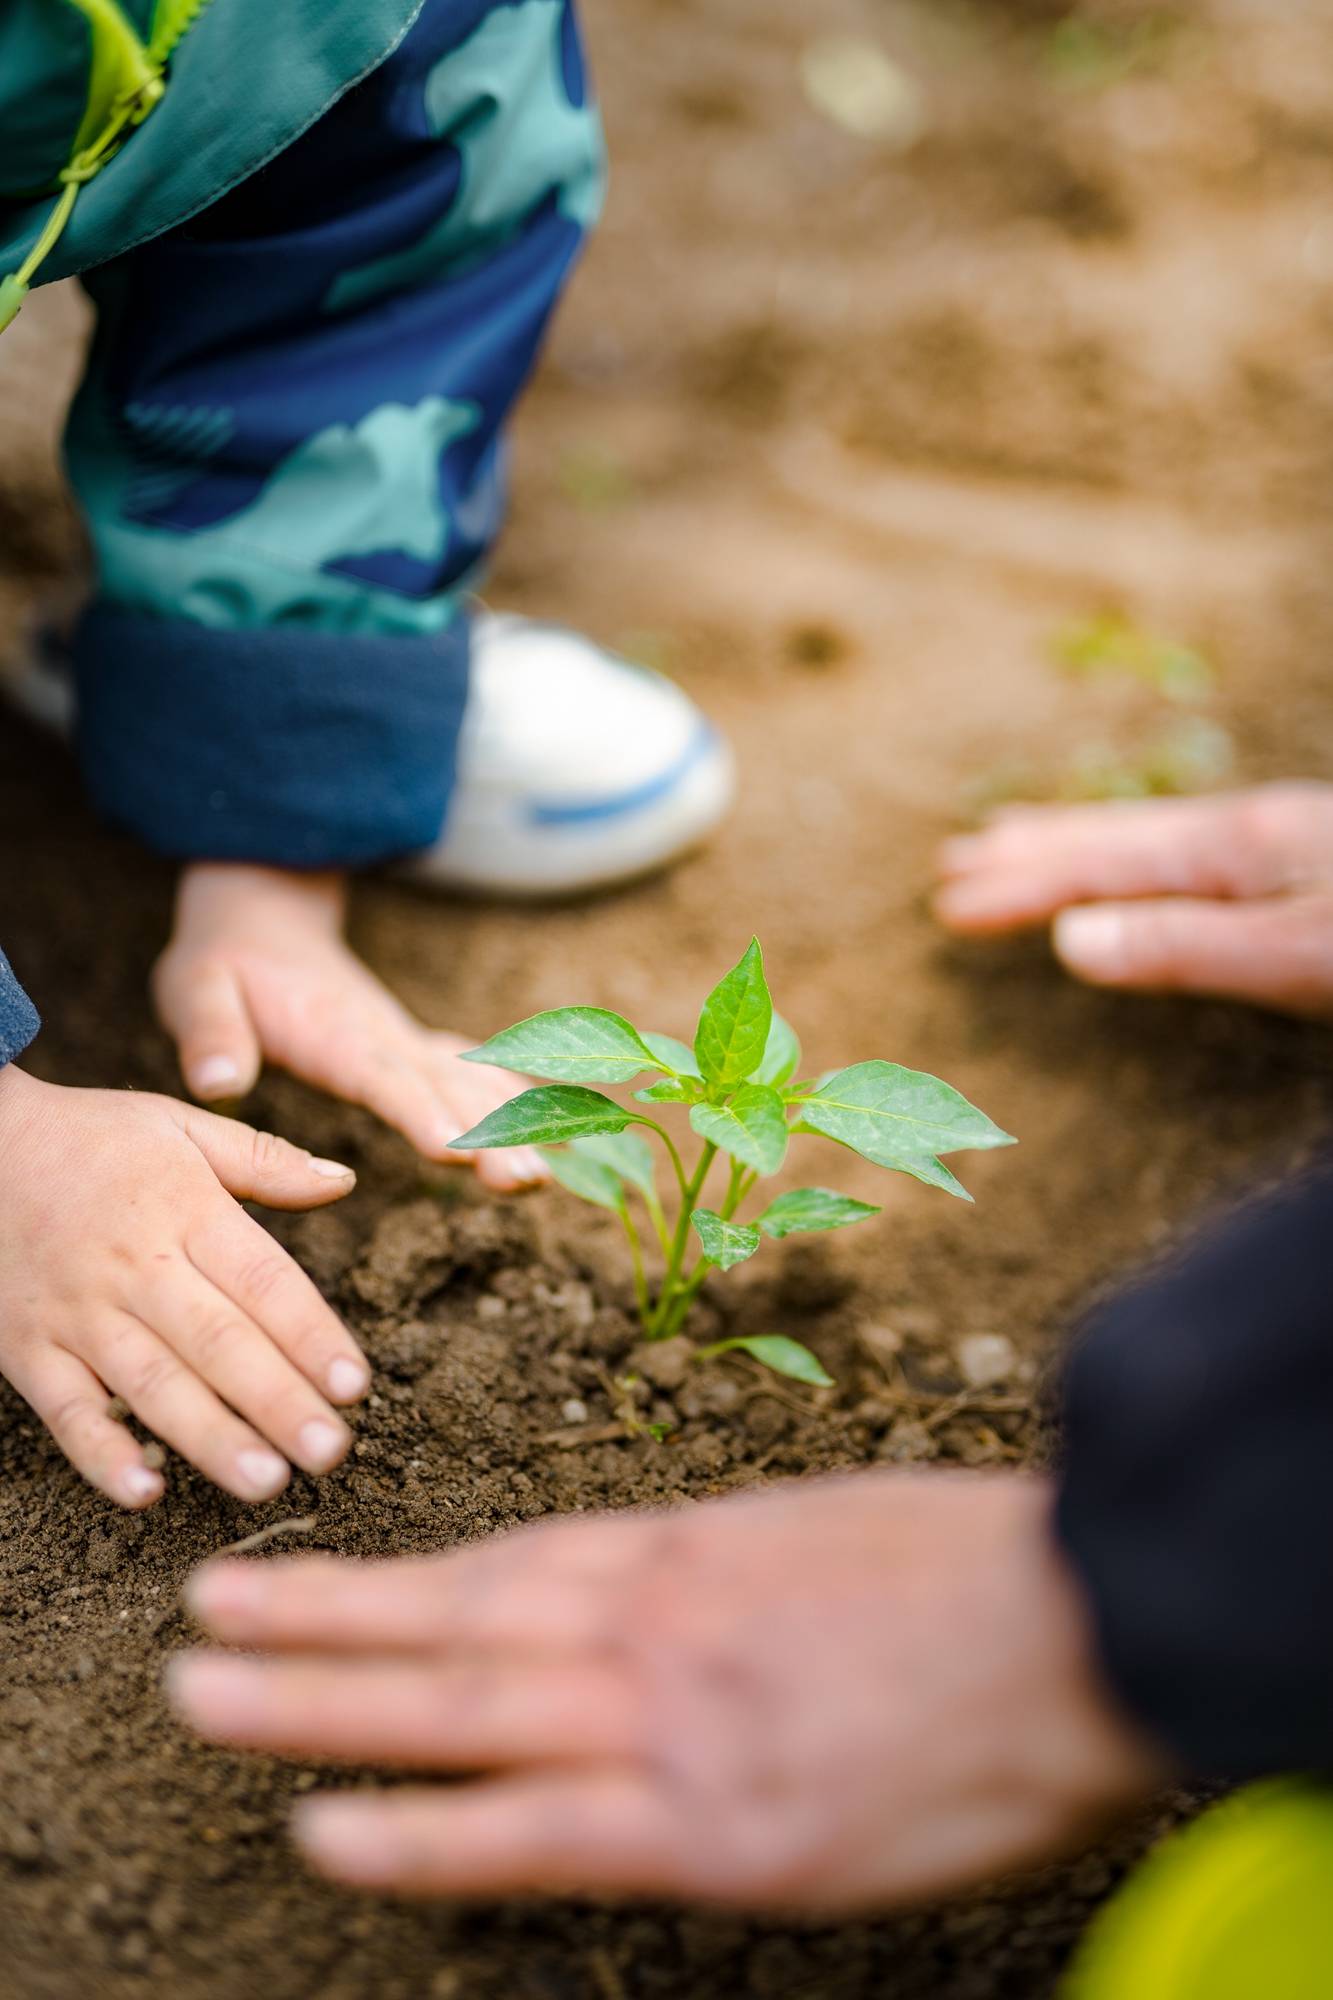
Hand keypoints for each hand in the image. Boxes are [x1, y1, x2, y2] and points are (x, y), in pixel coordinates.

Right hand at [0, 1065, 369, 1508]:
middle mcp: (135, 1266)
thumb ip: (265, 1159)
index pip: (262, 1281)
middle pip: (218, 1342)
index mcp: (185, 1210)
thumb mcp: (180, 1126)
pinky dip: (101, 1454)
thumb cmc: (92, 1139)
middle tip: (331, 1451)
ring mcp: (79, 1313)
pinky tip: (145, 1493)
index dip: (310, 1335)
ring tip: (267, 1480)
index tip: (355, 1384)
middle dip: (278, 1402)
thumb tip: (344, 1180)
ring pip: (152, 1384)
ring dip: (210, 1438)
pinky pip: (67, 1411)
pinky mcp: (28, 1349)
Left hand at [152, 864, 545, 1190]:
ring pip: (473, 1084)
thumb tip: (219, 1084)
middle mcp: (384, 1037)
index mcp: (334, 1031)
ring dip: (516, 1125)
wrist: (263, 916)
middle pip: (447, 1089)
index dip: (421, 1113)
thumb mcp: (195, 988)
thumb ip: (209, 1033)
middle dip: (494, 1135)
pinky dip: (517, 1101)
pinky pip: (474, 1074)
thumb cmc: (226, 962)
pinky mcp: (412, 1048)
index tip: (456, 1152)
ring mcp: (406, 1041)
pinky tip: (555, 1131)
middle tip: (530, 1181)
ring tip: (549, 1176)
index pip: (384, 1076)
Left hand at [171, 1473, 1164, 1908]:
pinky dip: (423, 1830)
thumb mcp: (817, 1534)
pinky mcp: (714, 1826)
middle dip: (310, 1627)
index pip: (498, 1569)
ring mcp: (669, 1720)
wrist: (1082, 1614)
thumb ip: (716, 1579)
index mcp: (681, 1553)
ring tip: (204, 1695)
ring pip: (456, 1705)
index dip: (385, 1583)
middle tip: (196, 1622)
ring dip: (317, 1704)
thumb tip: (651, 1610)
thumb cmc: (969, 1573)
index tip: (298, 1581)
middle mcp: (648, 1624)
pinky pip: (534, 1831)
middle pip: (446, 1621)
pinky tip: (329, 1834)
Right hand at [934, 783, 1332, 1017]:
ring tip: (1024, 838)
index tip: (948, 903)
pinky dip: (1133, 850)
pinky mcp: (1304, 860)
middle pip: (1112, 836)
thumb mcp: (1293, 954)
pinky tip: (1146, 863)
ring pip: (1147, 835)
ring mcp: (1278, 839)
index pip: (1099, 867)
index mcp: (1232, 845)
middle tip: (953, 858)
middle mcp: (1245, 828)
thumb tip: (1065, 939)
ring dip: (1076, 840)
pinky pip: (1184, 848)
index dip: (1021, 886)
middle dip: (1031, 851)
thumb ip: (1182, 945)